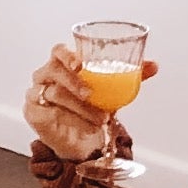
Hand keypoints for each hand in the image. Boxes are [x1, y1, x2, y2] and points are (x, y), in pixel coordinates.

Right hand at [22, 46, 133, 167]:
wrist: (80, 136)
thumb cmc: (92, 106)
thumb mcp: (112, 89)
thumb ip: (132, 75)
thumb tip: (155, 65)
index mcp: (62, 63)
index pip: (58, 51)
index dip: (67, 55)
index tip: (81, 65)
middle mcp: (45, 75)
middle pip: (52, 70)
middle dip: (73, 82)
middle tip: (92, 95)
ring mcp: (36, 93)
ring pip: (55, 94)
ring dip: (80, 108)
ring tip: (100, 119)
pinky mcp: (33, 112)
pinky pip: (49, 113)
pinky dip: (71, 121)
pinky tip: (85, 128)